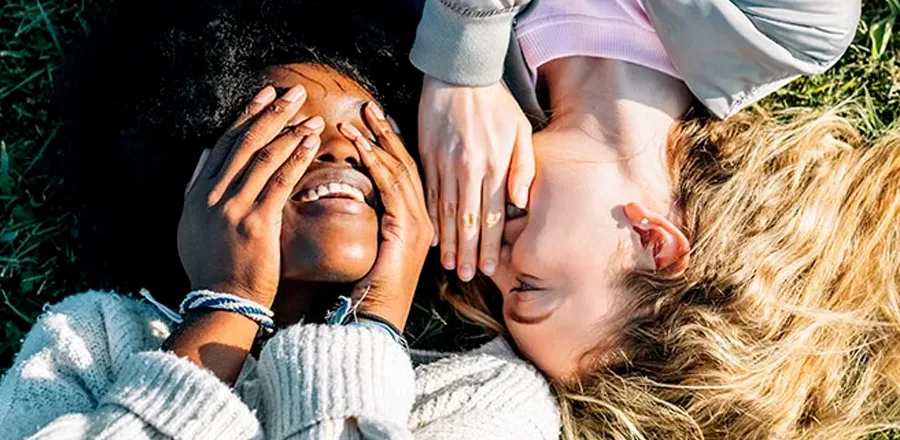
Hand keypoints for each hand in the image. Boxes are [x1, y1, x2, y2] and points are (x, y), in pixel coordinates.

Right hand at [178, 84, 323, 308]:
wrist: (222, 302)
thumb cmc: (213, 267)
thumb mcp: (191, 225)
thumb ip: (197, 186)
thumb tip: (206, 151)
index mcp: (198, 193)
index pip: (225, 143)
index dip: (247, 115)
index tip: (266, 95)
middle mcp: (212, 195)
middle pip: (245, 142)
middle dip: (272, 113)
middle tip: (294, 93)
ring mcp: (233, 208)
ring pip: (264, 157)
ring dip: (290, 132)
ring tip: (311, 116)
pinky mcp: (257, 222)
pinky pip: (280, 180)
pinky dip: (296, 157)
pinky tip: (311, 142)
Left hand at [338, 103, 432, 330]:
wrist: (374, 320)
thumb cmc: (367, 292)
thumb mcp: (371, 250)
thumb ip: (371, 223)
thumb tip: (353, 198)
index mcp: (417, 224)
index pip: (406, 175)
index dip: (391, 146)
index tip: (374, 122)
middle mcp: (425, 221)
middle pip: (407, 166)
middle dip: (387, 134)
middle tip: (369, 107)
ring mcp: (419, 224)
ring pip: (400, 171)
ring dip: (377, 142)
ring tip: (358, 118)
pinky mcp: (406, 229)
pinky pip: (391, 187)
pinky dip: (374, 163)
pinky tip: (359, 145)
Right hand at [418, 75, 533, 281]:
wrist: (459, 73)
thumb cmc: (496, 103)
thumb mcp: (520, 131)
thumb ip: (523, 168)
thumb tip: (521, 202)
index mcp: (493, 166)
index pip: (492, 216)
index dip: (490, 245)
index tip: (488, 268)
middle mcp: (468, 169)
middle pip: (468, 220)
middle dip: (467, 252)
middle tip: (465, 276)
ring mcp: (444, 164)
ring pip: (446, 212)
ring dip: (447, 241)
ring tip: (448, 265)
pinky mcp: (427, 156)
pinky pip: (427, 193)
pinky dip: (430, 217)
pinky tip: (431, 236)